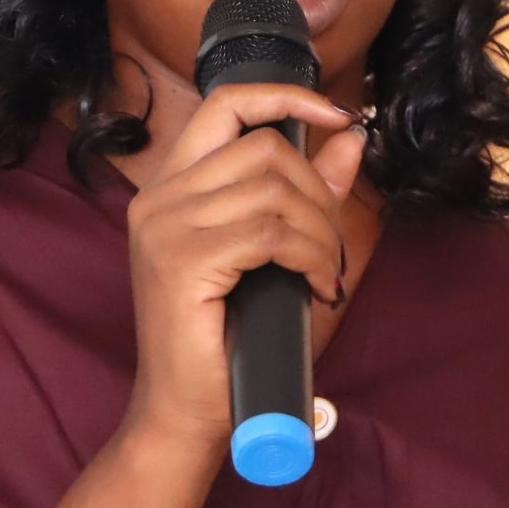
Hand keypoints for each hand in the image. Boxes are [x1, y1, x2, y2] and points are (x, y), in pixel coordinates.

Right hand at [121, 82, 368, 452]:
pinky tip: (317, 286)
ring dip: (319, 232)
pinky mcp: (181, 262)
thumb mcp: (272, 251)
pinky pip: (270, 234)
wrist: (185, 411)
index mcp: (171, 187)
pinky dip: (311, 257)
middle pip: (263, 148)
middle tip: (327, 245)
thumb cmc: (228, 337)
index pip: (225, 104)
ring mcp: (164, 228)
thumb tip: (350, 137)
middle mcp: (158, 199)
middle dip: (317, 192)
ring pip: (273, 190)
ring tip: (323, 272)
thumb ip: (305, 191)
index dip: (285, 96)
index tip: (335, 114)